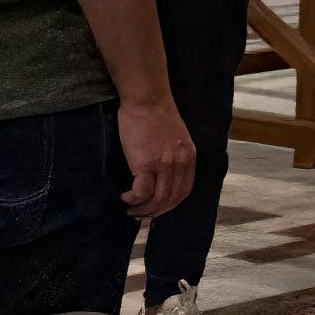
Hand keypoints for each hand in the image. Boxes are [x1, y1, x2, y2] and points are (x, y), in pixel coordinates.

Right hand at [117, 100, 195, 217]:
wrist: (147, 99)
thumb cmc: (155, 114)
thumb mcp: (175, 137)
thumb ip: (173, 156)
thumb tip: (161, 173)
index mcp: (189, 157)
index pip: (184, 191)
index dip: (170, 204)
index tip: (157, 209)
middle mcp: (181, 164)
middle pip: (171, 199)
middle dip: (155, 211)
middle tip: (140, 215)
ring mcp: (165, 164)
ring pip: (157, 199)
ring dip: (143, 209)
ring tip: (130, 208)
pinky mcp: (146, 163)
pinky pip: (142, 191)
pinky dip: (133, 198)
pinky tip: (125, 197)